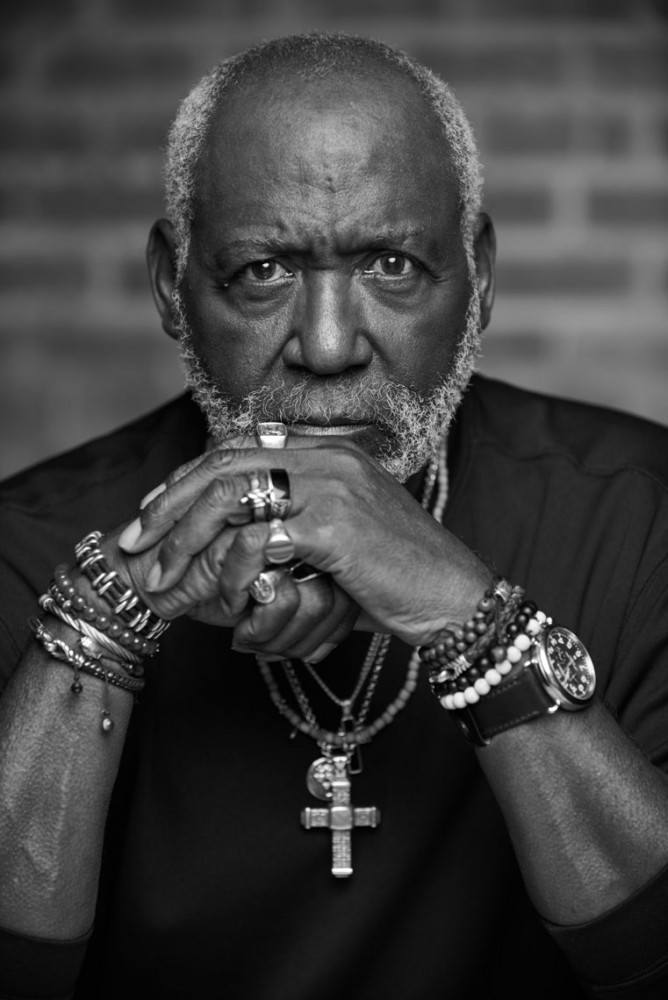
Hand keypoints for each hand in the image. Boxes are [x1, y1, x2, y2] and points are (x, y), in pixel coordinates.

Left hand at [118, 436, 492, 647]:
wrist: (454, 598)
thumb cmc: (399, 575)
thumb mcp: (346, 533)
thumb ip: (298, 517)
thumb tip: (242, 533)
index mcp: (330, 452)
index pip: (240, 449)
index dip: (188, 477)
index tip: (155, 510)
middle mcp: (329, 458)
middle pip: (225, 464)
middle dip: (169, 502)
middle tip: (135, 537)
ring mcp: (333, 487)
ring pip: (232, 495)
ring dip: (184, 535)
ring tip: (159, 573)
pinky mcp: (334, 526)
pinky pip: (258, 539)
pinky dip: (225, 567)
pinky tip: (209, 594)